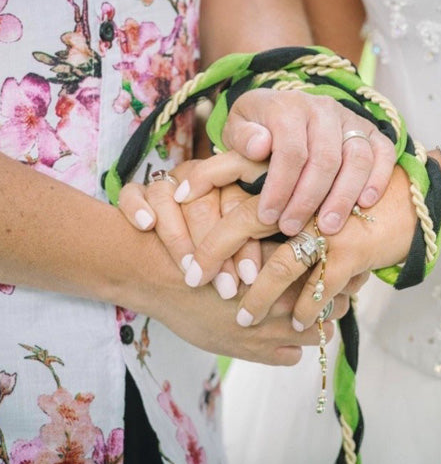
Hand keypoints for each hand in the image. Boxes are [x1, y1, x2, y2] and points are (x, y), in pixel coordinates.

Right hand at [118, 152, 266, 297]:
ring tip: (190, 269)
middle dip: (214, 248)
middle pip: (203, 203)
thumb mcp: (253, 247)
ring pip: (168, 195)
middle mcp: (201, 177)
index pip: (238, 202)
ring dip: (178, 235)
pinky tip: (148, 224)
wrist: (166, 265)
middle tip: (225, 286)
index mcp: (233, 181)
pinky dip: (138, 206)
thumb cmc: (227, 260)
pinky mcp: (138, 194)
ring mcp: (168, 183)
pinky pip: (132, 193)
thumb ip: (266, 244)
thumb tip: (285, 265)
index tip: (250, 277)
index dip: (244, 241)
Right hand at [147, 249, 348, 364]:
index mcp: (291, 264)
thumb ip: (282, 243)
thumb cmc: (207, 249)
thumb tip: (313, 243)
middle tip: (327, 291)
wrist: (168, 277)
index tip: (343, 270)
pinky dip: (291, 347)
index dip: (343, 272)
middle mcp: (288, 296)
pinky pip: (292, 356)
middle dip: (335, 299)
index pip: (337, 273)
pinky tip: (279, 334)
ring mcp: (275, 327)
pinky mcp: (258, 351)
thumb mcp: (247, 236)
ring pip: (321, 333)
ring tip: (304, 313)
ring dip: (317, 324)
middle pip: (338, 303)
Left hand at [191, 165, 416, 328]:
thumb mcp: (321, 182)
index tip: (175, 194)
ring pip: (279, 265)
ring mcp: (328, 223)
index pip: (238, 166)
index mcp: (295, 166)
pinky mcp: (352, 251)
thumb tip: (242, 202)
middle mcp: (309, 190)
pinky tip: (299, 324)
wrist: (414, 201)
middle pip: (248, 218)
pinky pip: (317, 289)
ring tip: (242, 318)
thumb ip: (284, 189)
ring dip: (259, 298)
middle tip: (195, 278)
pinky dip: (306, 309)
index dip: (204, 180)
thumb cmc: (359, 192)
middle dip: (217, 251)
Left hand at [222, 88, 396, 235]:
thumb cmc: (257, 128)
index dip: (280, 187)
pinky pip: (383, 152)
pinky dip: (378, 178)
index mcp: (288, 105)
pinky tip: (365, 204)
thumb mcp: (237, 128)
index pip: (290, 150)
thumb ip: (242, 137)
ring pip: (357, 157)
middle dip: (308, 199)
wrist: (281, 110)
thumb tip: (260, 146)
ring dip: (343, 196)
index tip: (268, 216)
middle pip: (325, 158)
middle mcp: (323, 108)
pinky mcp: (370, 130)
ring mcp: (350, 118)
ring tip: (327, 227)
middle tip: (293, 228)